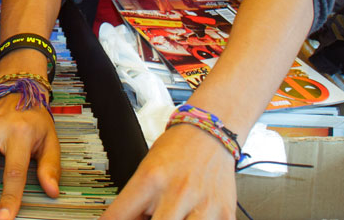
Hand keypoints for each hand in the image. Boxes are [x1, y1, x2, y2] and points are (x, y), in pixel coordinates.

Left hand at [99, 124, 235, 219]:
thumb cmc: (177, 149)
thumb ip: (137, 201)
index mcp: (150, 179)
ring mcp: (202, 205)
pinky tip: (191, 216)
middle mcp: (176, 192)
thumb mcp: (147, 168)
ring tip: (170, 216)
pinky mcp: (224, 214)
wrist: (211, 133)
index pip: (119, 215)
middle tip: (146, 217)